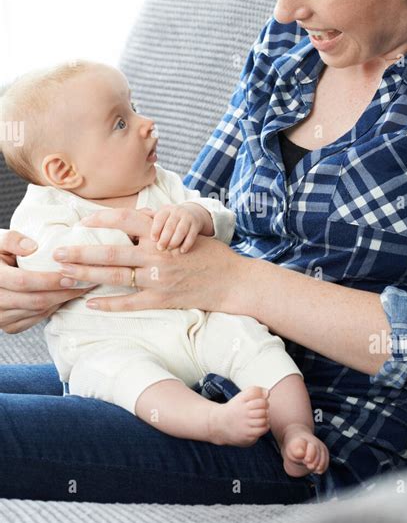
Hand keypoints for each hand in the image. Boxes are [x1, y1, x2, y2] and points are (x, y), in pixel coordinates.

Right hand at [0, 230, 95, 333]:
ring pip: (38, 312)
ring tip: (80, 288)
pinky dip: (53, 308)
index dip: (49, 280)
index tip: (70, 275)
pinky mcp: (10, 326)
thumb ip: (12, 239)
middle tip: (85, 283)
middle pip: (35, 301)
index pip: (23, 281)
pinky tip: (65, 296)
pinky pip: (36, 319)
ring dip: (61, 300)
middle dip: (63, 293)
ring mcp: (1, 317)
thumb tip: (33, 247)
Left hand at [54, 208, 248, 313]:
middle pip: (111, 252)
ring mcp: (158, 280)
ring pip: (115, 277)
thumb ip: (161, 227)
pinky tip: (91, 303)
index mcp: (162, 235)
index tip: (82, 221)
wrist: (233, 282)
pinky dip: (110, 303)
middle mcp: (157, 256)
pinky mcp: (162, 300)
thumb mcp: (187, 233)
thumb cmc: (211, 255)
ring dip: (87, 276)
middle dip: (81, 253)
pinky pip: (131, 303)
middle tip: (57, 253)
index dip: (101, 220)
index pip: (126, 221)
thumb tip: (137, 218)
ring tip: (65, 275)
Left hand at [150, 203, 210, 252]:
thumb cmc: (170, 219)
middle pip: (170, 224)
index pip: (160, 218)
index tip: (152, 239)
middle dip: (165, 237)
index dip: (156, 228)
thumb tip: (127, 220)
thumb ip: (145, 219)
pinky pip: (192, 234)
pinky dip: (187, 243)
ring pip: (181, 229)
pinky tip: (182, 251)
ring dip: (175, 240)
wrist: (193, 214)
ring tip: (170, 249)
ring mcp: (187, 218)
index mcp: (165, 210)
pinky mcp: (196, 224)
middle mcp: (177, 212)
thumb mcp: (160, 217)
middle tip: (160, 248)